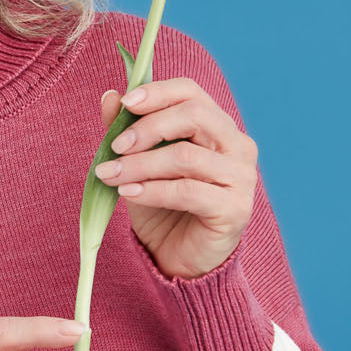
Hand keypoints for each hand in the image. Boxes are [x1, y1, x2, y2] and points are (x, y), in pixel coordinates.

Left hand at [96, 78, 257, 279]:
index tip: (125, 103)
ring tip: (110, 174)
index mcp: (217, 128)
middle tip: (115, 146)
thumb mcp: (138, 165)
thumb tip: (109, 96)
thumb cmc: (162, 207)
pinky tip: (127, 193)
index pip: (192, 92)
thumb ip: (127, 131)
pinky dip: (151, 190)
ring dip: (140, 164)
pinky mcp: (235, 209)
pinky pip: (187, 191)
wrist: (178, 258)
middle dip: (149, 127)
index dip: (158, 92)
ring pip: (186, 157)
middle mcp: (237, 146)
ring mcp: (241, 178)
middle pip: (195, 115)